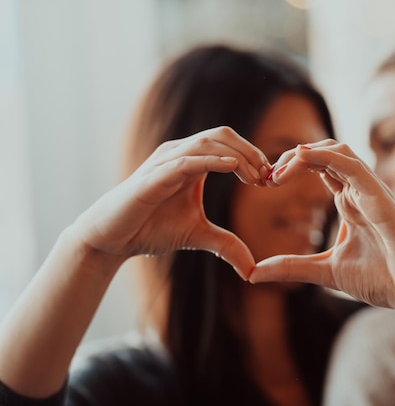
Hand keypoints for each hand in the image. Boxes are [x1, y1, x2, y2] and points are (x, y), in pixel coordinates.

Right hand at [70, 127, 269, 277]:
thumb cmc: (151, 229)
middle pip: (222, 135)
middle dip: (250, 151)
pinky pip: (186, 161)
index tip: (269, 179)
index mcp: (191, 161)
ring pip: (207, 142)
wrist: (112, 239)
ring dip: (237, 155)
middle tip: (268, 176)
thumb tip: (251, 270)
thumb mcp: (197, 236)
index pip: (228, 144)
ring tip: (256, 175)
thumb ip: (226, 245)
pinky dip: (211, 161)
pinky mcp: (154, 177)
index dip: (253, 156)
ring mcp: (165, 162)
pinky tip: (232, 167)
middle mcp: (179, 154)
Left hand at [251, 140, 394, 336]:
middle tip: (266, 177)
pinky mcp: (380, 197)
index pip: (319, 168)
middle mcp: (359, 191)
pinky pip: (352, 164)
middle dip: (292, 157)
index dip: (290, 168)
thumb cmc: (382, 279)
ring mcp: (371, 191)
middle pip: (324, 153)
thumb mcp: (325, 272)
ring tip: (278, 170)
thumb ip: (291, 267)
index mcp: (350, 203)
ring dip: (304, 153)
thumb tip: (254, 273)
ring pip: (338, 150)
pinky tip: (300, 158)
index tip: (265, 183)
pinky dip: (325, 155)